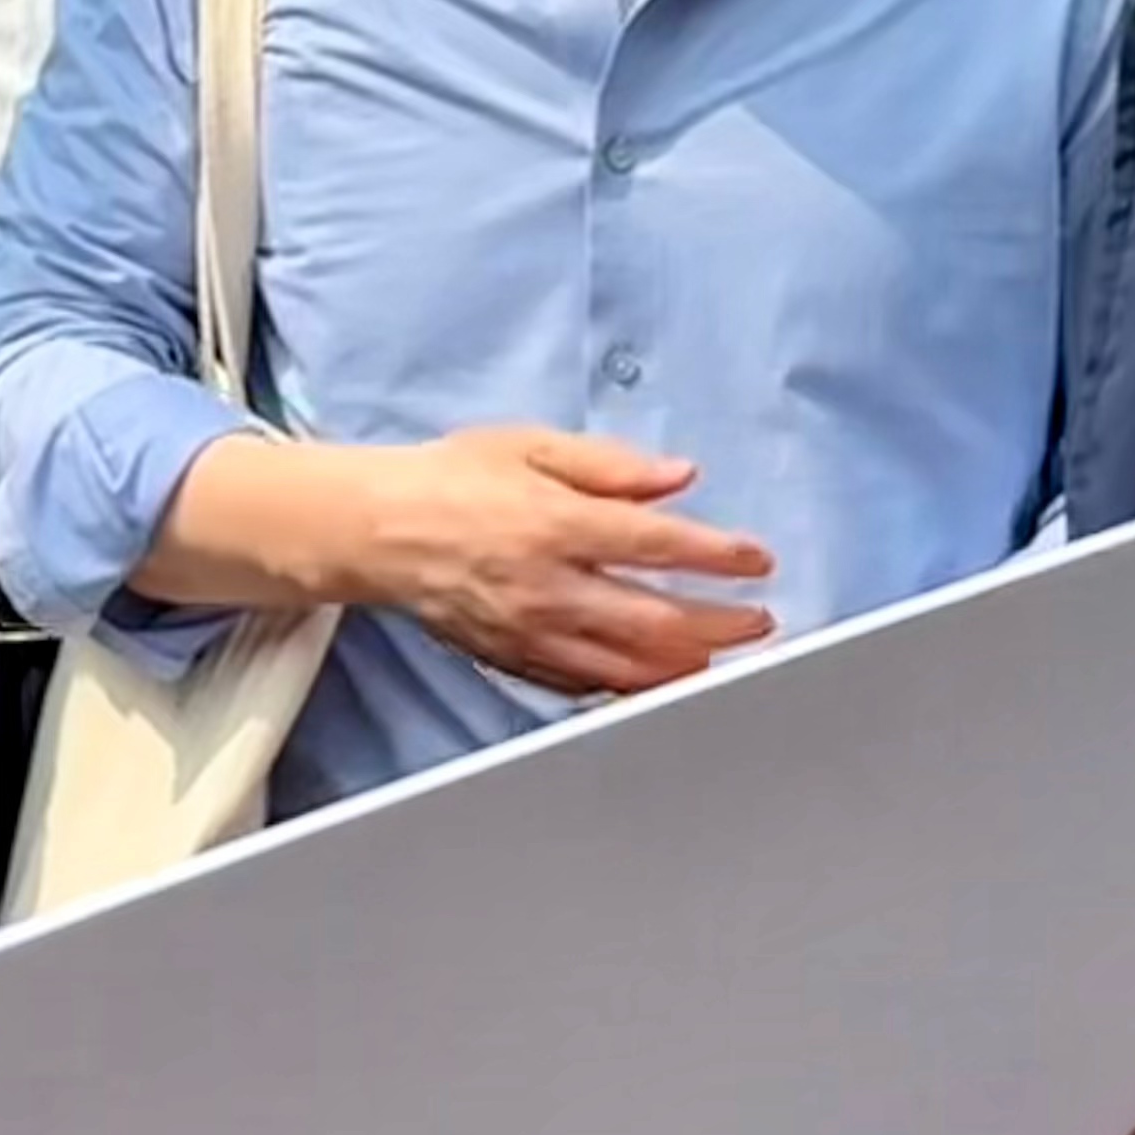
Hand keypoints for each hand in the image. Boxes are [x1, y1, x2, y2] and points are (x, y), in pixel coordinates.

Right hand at [369, 425, 775, 693]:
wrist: (376, 531)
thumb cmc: (449, 482)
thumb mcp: (530, 445)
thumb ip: (610, 464)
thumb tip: (679, 476)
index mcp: (555, 522)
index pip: (660, 544)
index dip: (719, 555)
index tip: (755, 560)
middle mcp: (549, 586)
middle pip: (659, 621)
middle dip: (721, 624)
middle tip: (758, 620)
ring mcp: (532, 632)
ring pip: (629, 668)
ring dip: (687, 666)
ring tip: (722, 656)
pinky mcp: (514, 660)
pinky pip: (587, 687)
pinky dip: (632, 688)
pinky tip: (660, 679)